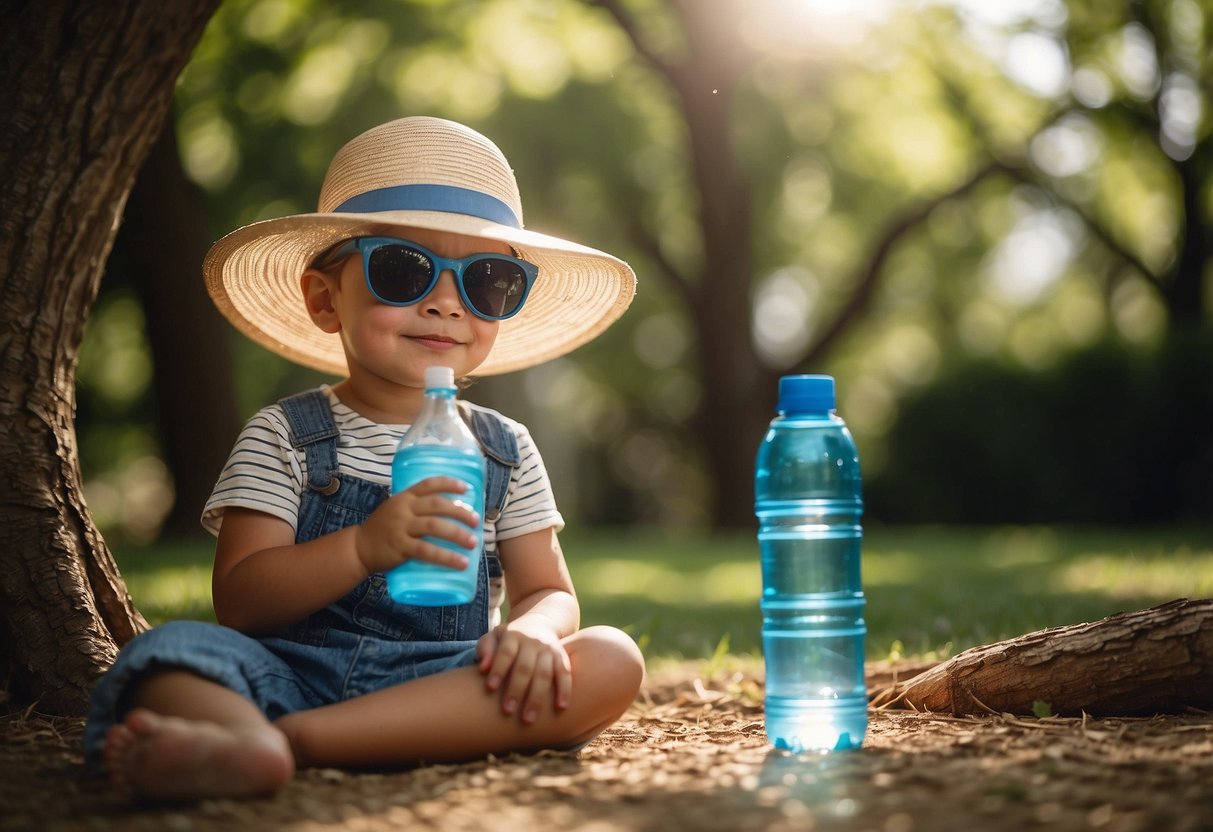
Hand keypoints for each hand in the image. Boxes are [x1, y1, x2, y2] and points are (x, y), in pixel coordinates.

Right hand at [353, 477, 478, 575]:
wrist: (359, 547)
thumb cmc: (383, 528)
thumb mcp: (396, 509)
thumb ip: (416, 507)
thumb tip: (451, 511)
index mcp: (404, 497)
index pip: (429, 484)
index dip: (449, 483)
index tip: (466, 488)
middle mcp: (403, 509)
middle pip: (437, 505)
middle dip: (460, 512)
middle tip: (476, 521)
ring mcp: (401, 528)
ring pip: (435, 527)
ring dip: (458, 534)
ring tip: (473, 542)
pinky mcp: (400, 547)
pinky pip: (427, 551)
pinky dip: (446, 557)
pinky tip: (461, 563)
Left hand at [476, 620, 571, 723]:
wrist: (538, 623)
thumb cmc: (508, 639)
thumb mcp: (494, 636)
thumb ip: (486, 649)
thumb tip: (483, 668)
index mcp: (513, 636)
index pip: (505, 653)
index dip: (498, 669)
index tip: (490, 688)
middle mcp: (532, 641)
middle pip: (525, 667)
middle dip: (516, 689)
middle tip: (507, 711)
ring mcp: (548, 649)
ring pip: (544, 674)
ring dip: (537, 697)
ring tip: (528, 719)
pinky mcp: (561, 656)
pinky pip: (564, 673)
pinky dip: (564, 689)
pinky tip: (561, 707)